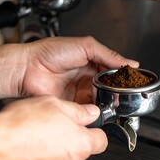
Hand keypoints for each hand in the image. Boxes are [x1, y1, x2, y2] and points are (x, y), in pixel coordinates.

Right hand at [0, 95, 105, 159]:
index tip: (83, 128)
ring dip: (53, 157)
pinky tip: (26, 155)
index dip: (93, 132)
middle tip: (50, 131)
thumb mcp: (52, 104)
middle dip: (68, 144)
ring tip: (34, 142)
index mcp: (81, 144)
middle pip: (79, 154)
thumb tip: (91, 113)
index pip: (101, 141)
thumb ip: (78, 111)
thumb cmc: (19, 126)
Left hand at [9, 36, 137, 102]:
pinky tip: (99, 109)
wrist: (28, 68)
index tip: (132, 83)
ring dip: (107, 103)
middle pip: (109, 89)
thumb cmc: (50, 52)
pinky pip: (88, 111)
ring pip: (100, 101)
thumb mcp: (85, 46)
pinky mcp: (72, 106)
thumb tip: (130, 63)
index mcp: (91, 63)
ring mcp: (79, 93)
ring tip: (113, 102)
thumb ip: (109, 55)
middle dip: (116, 93)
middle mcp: (87, 79)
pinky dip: (94, 112)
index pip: (113, 73)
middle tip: (123, 95)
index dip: (122, 79)